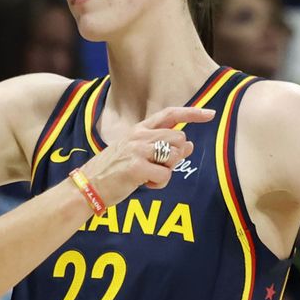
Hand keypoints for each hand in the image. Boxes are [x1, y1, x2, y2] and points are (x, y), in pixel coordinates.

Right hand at [80, 106, 215, 205]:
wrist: (88, 186)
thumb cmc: (113, 171)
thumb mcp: (135, 152)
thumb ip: (161, 147)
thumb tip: (189, 145)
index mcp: (138, 129)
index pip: (170, 114)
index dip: (192, 113)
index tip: (211, 114)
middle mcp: (139, 136)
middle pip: (178, 138)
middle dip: (177, 155)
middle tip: (159, 167)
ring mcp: (137, 150)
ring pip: (174, 156)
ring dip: (167, 171)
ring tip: (148, 176)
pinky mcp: (136, 167)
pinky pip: (165, 175)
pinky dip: (159, 183)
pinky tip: (145, 183)